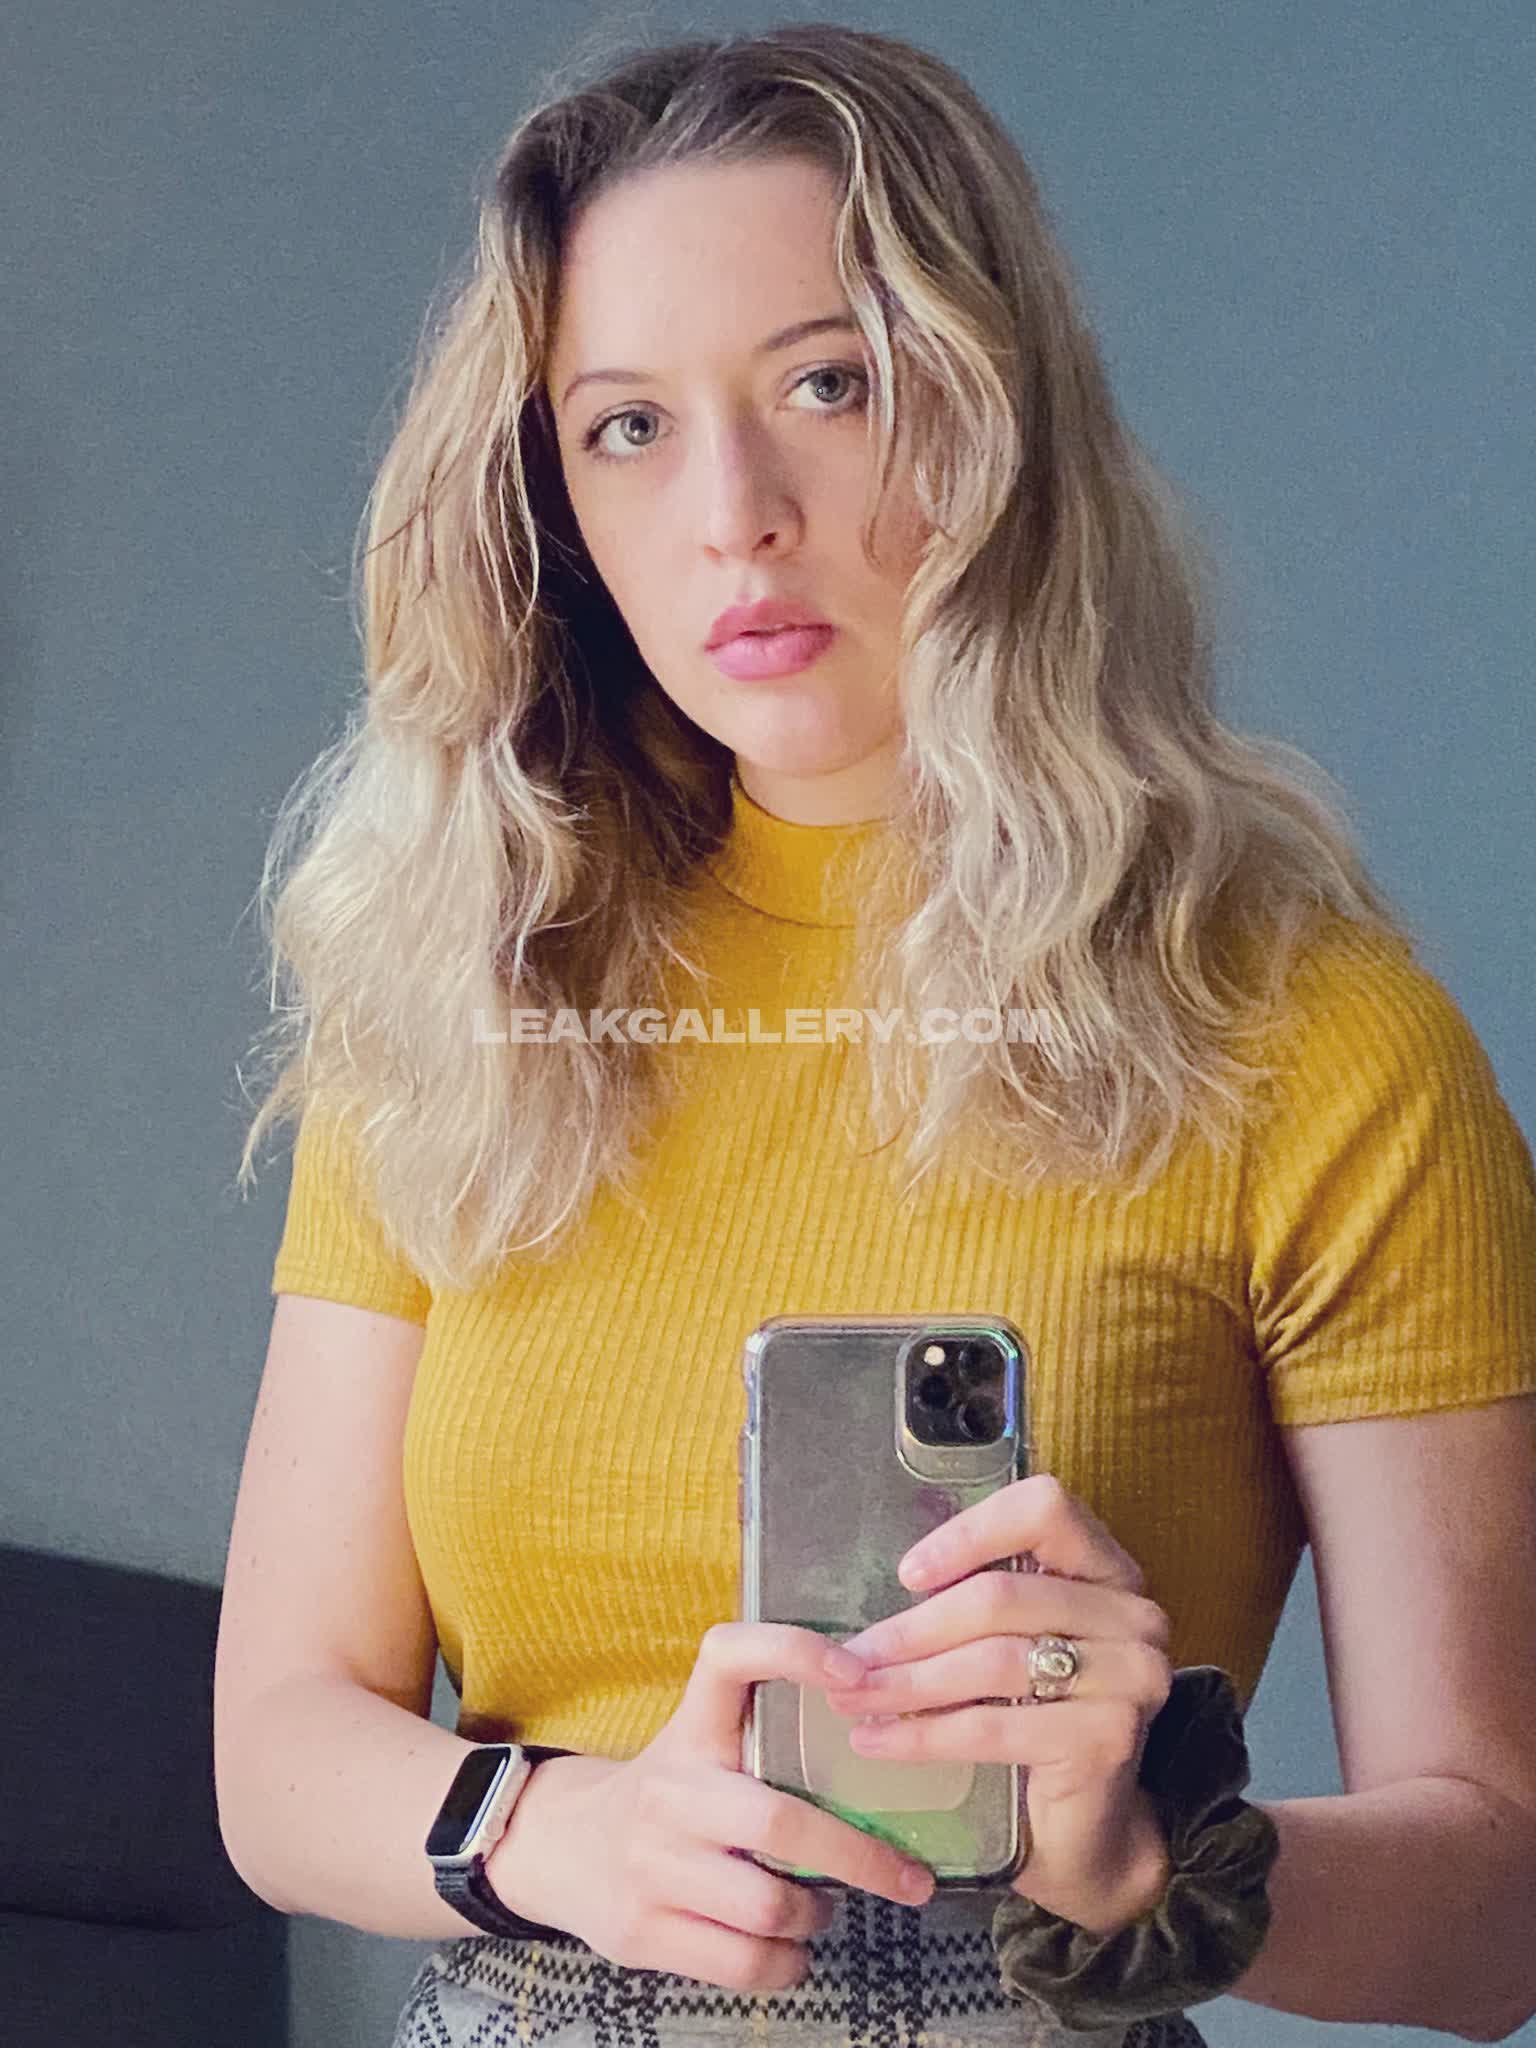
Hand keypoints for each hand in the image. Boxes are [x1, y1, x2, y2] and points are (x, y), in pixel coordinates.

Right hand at [486, 1620, 937, 1992]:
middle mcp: (669, 1791)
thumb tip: (886, 1735)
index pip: (730, 1657)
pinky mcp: (642, 1932)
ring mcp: (650, 1865)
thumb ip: (771, 1734)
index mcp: (691, 1729)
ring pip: (769, 1905)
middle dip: (862, 1857)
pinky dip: (788, 1965)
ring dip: (817, 1915)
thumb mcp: (701, 1744)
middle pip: (780, 1821)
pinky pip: (743, 1963)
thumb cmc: (667, 1793)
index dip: (793, 1651)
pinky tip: (791, 1949)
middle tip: (910, 1877)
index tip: (857, 1677)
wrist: (561, 1848)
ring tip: (823, 1907)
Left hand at [820, 1473, 1175, 1935]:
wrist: (1086, 1832)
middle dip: (912, 1630)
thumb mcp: (1009, 1644)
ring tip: (853, 1698)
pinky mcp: (1108, 1738)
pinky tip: (879, 1741)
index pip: (1044, 1510)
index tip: (908, 1574)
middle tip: (850, 1658)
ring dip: (908, 1681)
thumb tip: (875, 1594)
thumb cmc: (1035, 1724)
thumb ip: (973, 1602)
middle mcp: (1133, 1615)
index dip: (971, 1532)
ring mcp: (1131, 1676)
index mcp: (1108, 1571)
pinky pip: (993, 1725)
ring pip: (993, 1660)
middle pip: (1001, 1596)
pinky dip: (925, 1734)